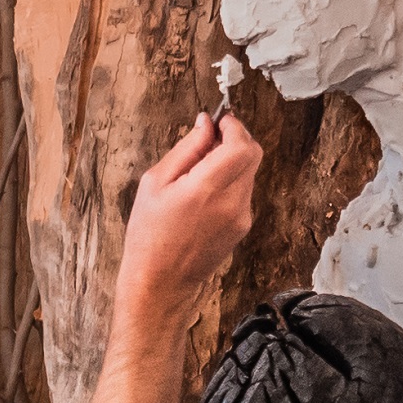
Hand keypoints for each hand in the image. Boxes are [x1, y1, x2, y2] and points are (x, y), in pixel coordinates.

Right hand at [120, 112, 261, 307]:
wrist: (160, 282)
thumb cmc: (149, 234)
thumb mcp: (156, 182)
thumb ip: (187, 148)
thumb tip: (206, 123)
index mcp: (207, 189)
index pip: (241, 145)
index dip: (234, 126)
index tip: (219, 120)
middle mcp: (232, 203)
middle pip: (253, 155)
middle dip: (236, 139)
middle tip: (211, 138)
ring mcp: (241, 217)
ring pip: (249, 173)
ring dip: (233, 160)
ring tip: (201, 168)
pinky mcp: (242, 227)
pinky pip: (244, 192)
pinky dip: (231, 180)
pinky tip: (205, 189)